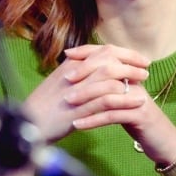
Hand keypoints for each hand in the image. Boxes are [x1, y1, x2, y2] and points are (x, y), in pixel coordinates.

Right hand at [21, 44, 149, 142]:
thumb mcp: (61, 83)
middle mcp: (74, 72)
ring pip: (109, 76)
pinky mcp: (80, 108)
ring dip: (130, 77)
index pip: (102, 51)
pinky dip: (125, 99)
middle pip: (108, 58)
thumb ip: (79, 73)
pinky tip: (137, 101)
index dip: (124, 53)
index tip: (139, 58)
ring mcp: (77, 89)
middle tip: (146, 68)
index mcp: (71, 64)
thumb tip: (101, 67)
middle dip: (130, 61)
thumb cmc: (45, 106)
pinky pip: (107, 100)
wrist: (30, 125)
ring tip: (144, 81)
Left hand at [65, 45, 175, 165]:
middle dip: (84, 72)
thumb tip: (83, 72)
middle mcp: (136, 82)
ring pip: (109, 92)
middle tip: (65, 78)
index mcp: (130, 74)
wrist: (163, 140)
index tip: (67, 54)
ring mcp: (138, 98)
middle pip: (108, 69)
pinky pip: (112, 115)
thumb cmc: (136, 118)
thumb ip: (107, 84)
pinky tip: (77, 124)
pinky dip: (93, 119)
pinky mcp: (140, 116)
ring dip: (86, 95)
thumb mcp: (121, 97)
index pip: (108, 54)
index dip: (88, 52)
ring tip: (67, 101)